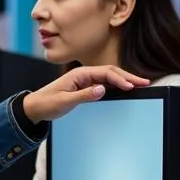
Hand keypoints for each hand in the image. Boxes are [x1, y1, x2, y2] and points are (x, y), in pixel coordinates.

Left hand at [21, 65, 149, 122]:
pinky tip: (124, 89)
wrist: (35, 107)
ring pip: (108, 78)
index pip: (105, 73)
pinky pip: (103, 84)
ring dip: (124, 80)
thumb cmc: (47, 103)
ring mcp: (85, 80)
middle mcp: (83, 75)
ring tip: (139, 84)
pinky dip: (115, 86)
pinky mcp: (85, 87)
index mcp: (79, 74)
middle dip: (128, 76)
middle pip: (110, 72)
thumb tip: (102, 89)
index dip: (120, 79)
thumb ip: (84, 95)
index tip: (131, 86)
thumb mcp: (65, 101)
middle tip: (144, 82)